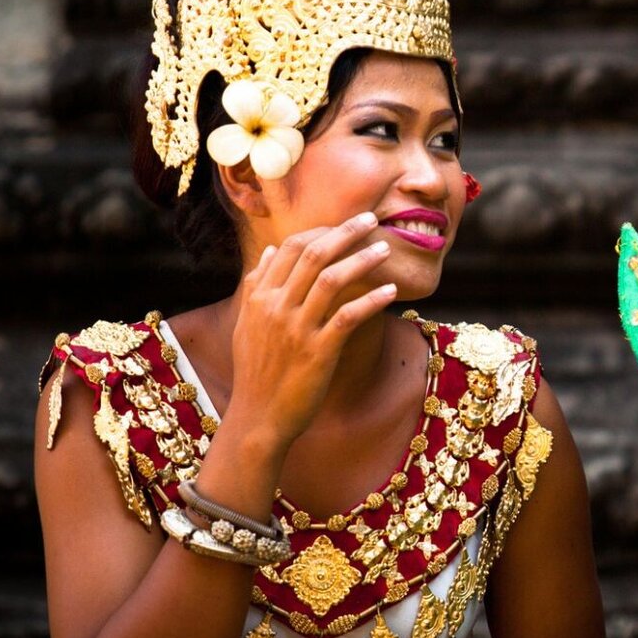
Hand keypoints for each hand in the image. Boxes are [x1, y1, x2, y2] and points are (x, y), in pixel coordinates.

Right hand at [226, 212, 402, 447]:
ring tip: (386, 250)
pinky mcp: (318, 352)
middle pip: (314, 254)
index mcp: (259, 297)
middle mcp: (275, 307)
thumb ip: (257, 285)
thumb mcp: (247, 324)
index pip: (292, 247)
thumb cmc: (256, 371)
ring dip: (363, 259)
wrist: (258, 417)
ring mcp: (297, 329)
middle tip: (372, 219)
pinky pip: (349, 316)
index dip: (322, 230)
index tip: (346, 224)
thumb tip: (272, 249)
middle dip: (346, 232)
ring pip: (333, 279)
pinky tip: (390, 291)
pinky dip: (372, 299)